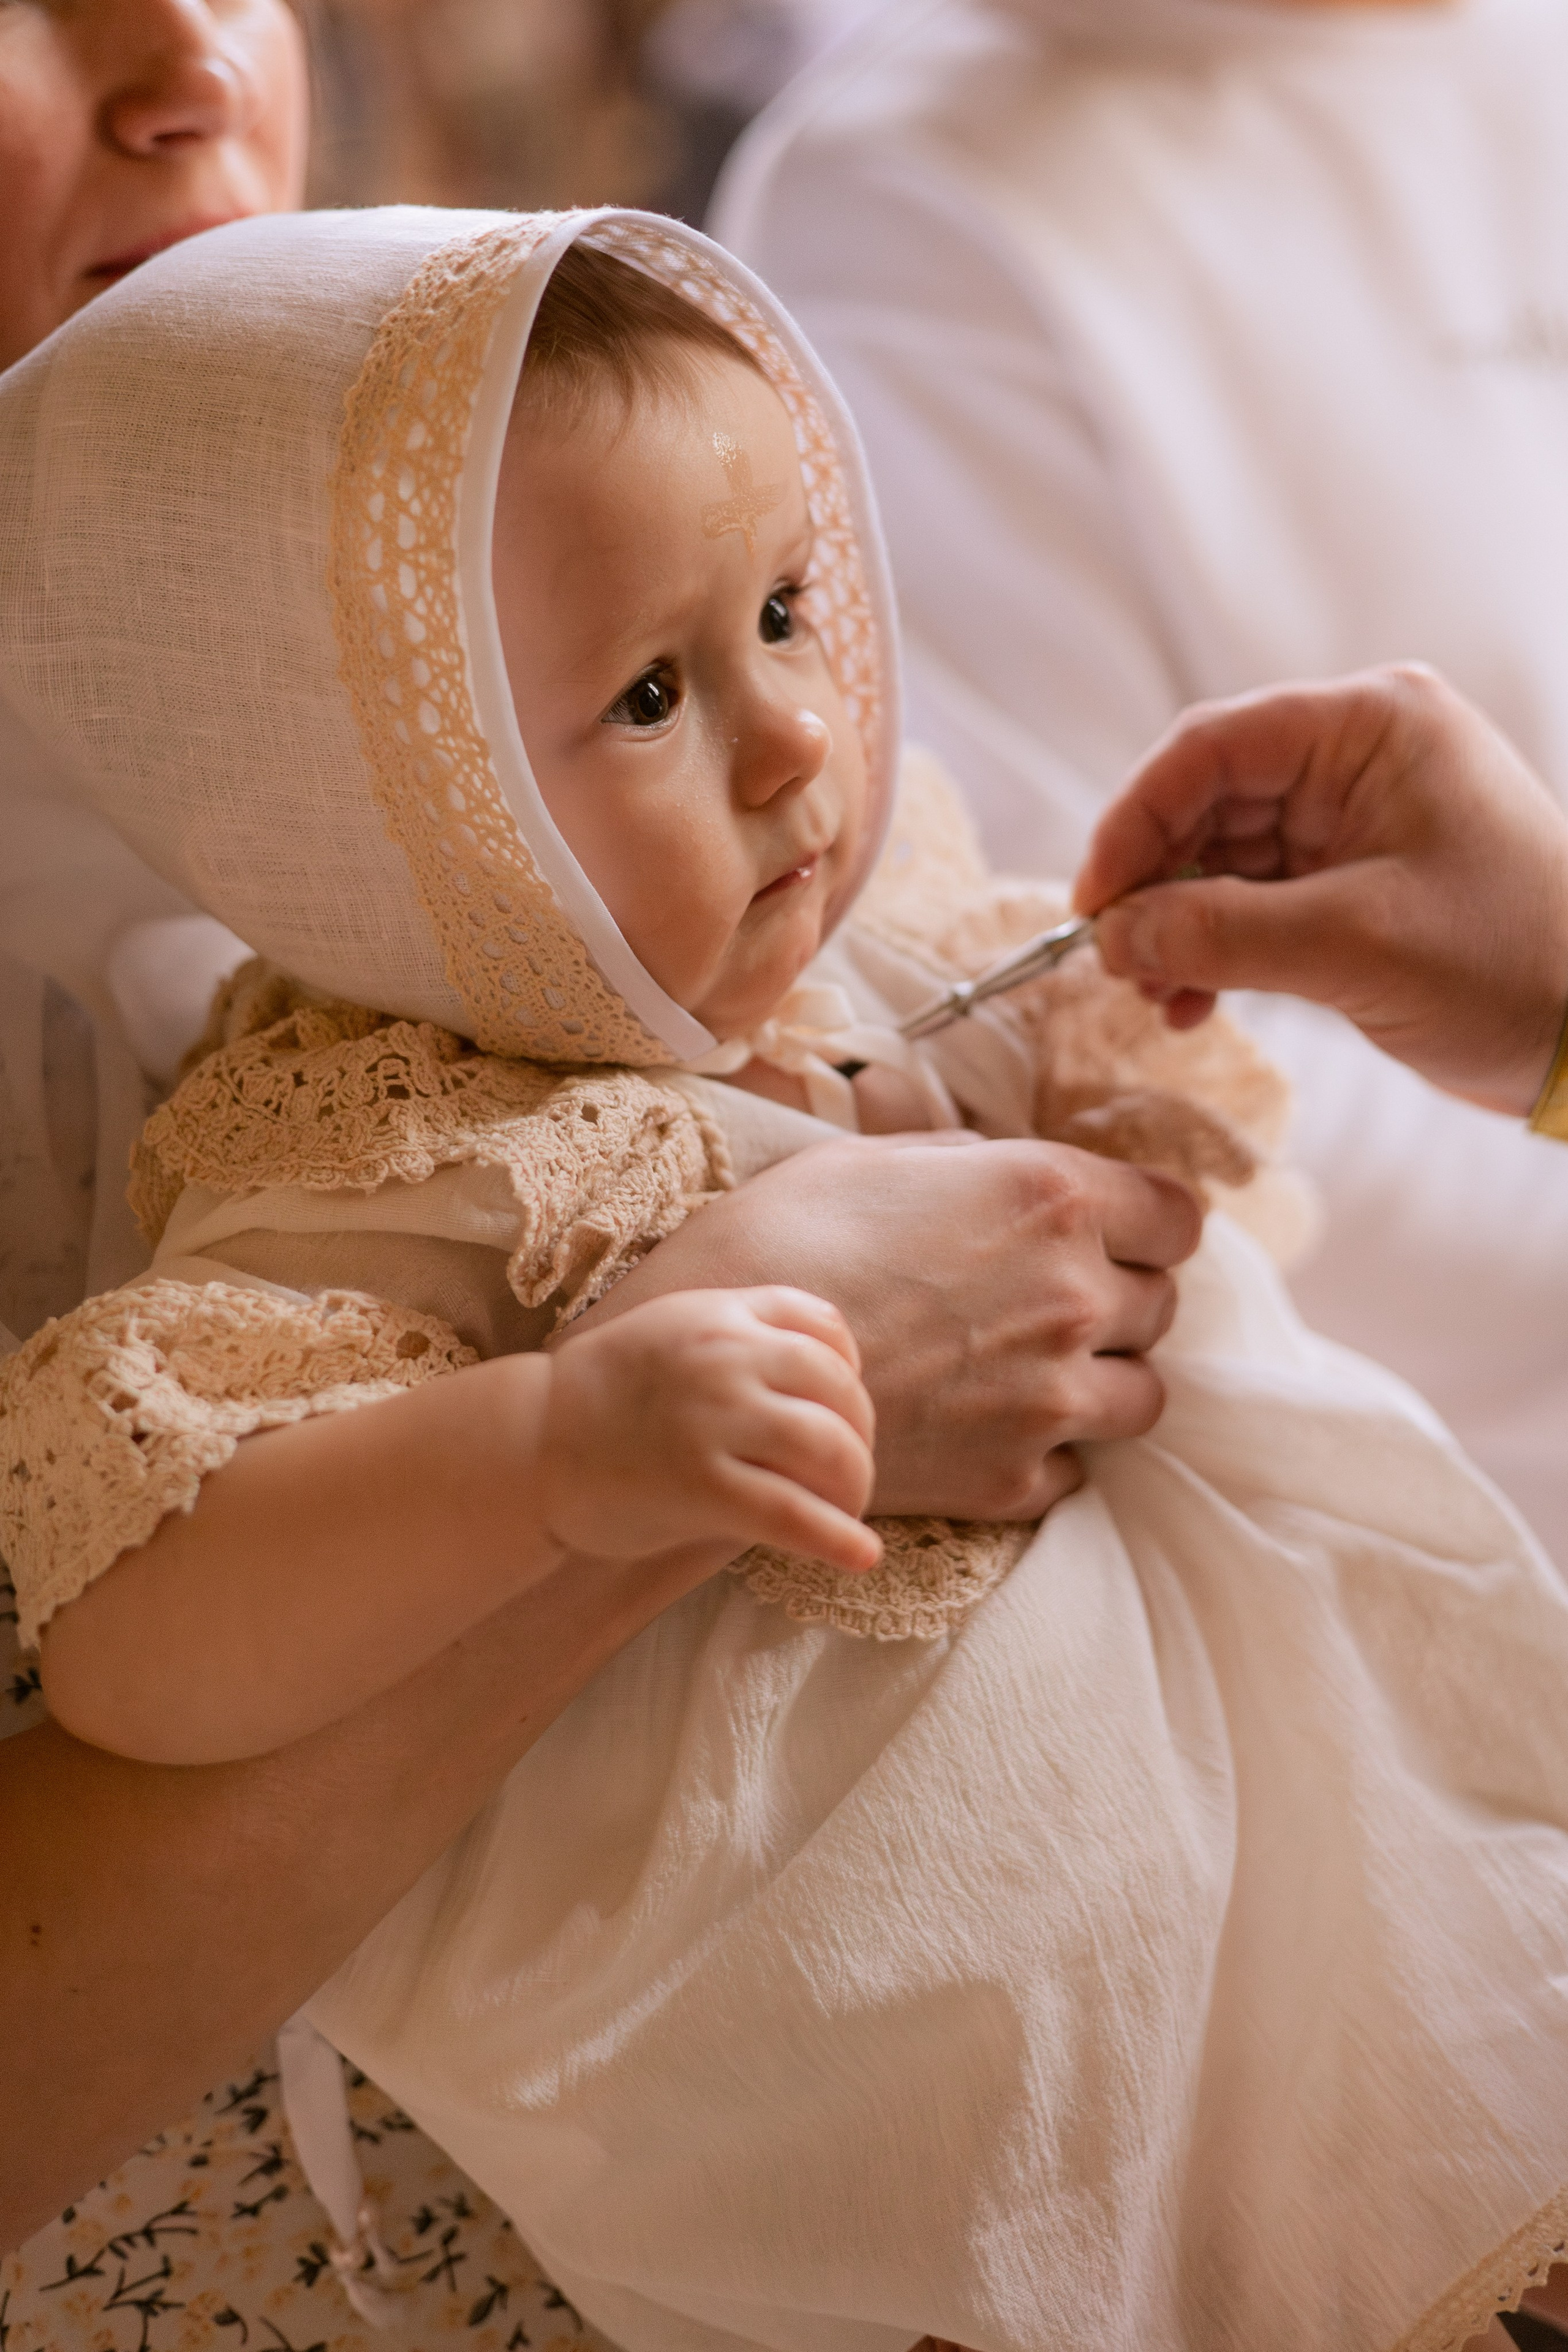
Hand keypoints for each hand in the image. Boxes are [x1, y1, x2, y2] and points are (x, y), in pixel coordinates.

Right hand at [539, 1288, 879, 1572]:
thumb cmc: (605, 1398)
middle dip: (859, 1439)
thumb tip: (823, 1381)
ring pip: (831, 1449)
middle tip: (847, 1475)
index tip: (843, 1410)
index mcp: (720, 1315)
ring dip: (855, 1487)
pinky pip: (794, 1514)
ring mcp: (713, 1420)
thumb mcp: (673, 1331)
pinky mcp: (702, 1486)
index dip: (850, 1373)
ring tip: (846, 1513)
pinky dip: (838, 1539)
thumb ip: (739, 1338)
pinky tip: (860, 1558)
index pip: (826, 1329)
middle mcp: (725, 1357)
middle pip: (840, 1392)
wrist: (530, 1444)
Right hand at [572, 1135, 1200, 1520]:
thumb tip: (999, 1160)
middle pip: (1162, 1304)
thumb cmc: (775, 1245)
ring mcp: (1050, 1398)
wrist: (709, 1379)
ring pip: (1142, 1395)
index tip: (1115, 1233)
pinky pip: (1077, 1467)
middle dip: (1119, 1296)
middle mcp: (1072, 1296)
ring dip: (1102, 1378)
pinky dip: (1047, 1449)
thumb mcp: (867, 1161)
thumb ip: (966, 1159)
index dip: (1146, 1224)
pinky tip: (985, 1422)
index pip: (1177, 1216)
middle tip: (1046, 1299)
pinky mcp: (1013, 1480)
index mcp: (1049, 1196)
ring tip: (1030, 1368)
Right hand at [1075, 664, 1567, 1114]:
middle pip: (1207, 799)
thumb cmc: (1513, 968)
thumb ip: (1219, 934)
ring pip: (1222, 854)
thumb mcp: (1353, 947)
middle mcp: (1360, 754)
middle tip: (1115, 962)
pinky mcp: (1357, 874)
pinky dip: (1215, 946)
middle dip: (1153, 883)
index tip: (1092, 906)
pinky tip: (1193, 1003)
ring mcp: (1358, 814)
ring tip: (1153, 996)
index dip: (1133, 822)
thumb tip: (1111, 935)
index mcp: (1372, 725)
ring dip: (1177, 925)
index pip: (1210, 747)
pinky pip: (1256, 895)